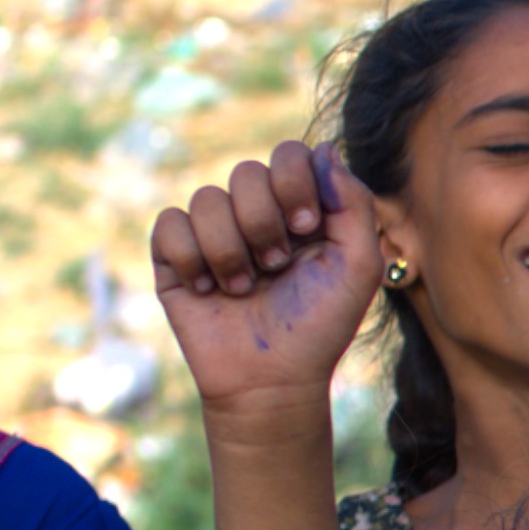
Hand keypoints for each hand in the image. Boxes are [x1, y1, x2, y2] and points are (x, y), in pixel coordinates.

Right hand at [153, 142, 389, 418]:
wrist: (271, 380)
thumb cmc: (319, 326)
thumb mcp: (358, 265)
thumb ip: (354, 203)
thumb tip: (323, 149)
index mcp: (299, 208)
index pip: (289, 155)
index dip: (294, 183)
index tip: (307, 228)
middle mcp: (255, 213)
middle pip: (247, 172)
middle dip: (263, 223)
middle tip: (277, 265)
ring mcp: (213, 233)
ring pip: (207, 199)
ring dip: (230, 250)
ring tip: (244, 288)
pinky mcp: (174, 256)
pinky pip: (169, 224)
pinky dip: (191, 258)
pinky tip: (208, 289)